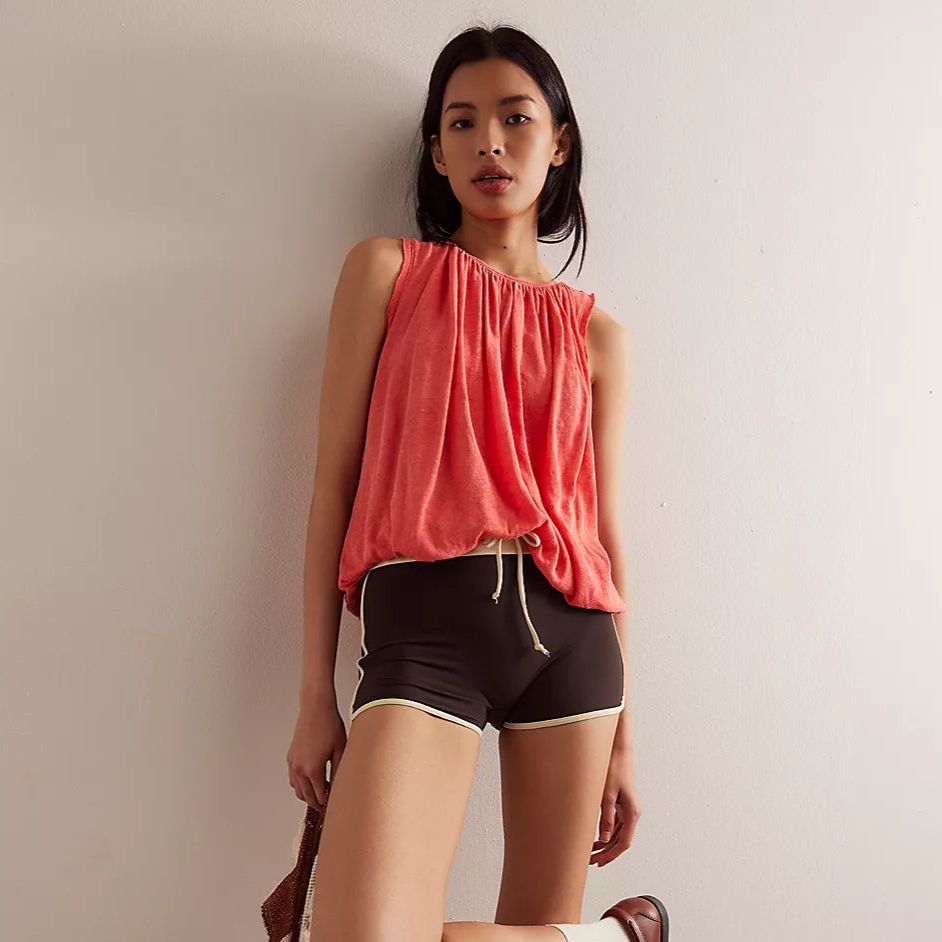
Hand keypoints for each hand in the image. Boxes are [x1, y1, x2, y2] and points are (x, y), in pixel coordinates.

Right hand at [286, 695, 346, 808]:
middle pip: (307, 797)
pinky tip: (312, 782)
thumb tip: (341, 788)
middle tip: (329, 806)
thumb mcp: (341, 749)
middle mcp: (299, 768)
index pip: (319, 797)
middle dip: (318, 804)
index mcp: (312, 769)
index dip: (328, 805)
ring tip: (322, 794)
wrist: (315, 707)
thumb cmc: (329, 724)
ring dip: (308, 796)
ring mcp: (292, 763)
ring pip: (298, 790)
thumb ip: (340, 772)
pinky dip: (301, 786)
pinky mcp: (290, 757)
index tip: (336, 807)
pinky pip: (293, 780)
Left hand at [590, 743, 640, 866]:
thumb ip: (606, 817)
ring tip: (591, 851)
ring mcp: (627, 808)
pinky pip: (615, 823)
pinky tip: (596, 836)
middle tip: (592, 861)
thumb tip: (605, 838)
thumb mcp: (606, 794)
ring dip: (606, 842)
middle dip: (607, 852)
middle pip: (620, 839)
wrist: (618, 750)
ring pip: (618, 832)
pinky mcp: (621, 802)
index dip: (611, 855)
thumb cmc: (614, 768)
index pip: (623, 842)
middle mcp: (632, 812)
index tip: (600, 862)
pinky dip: (606, 831)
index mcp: (632, 812)